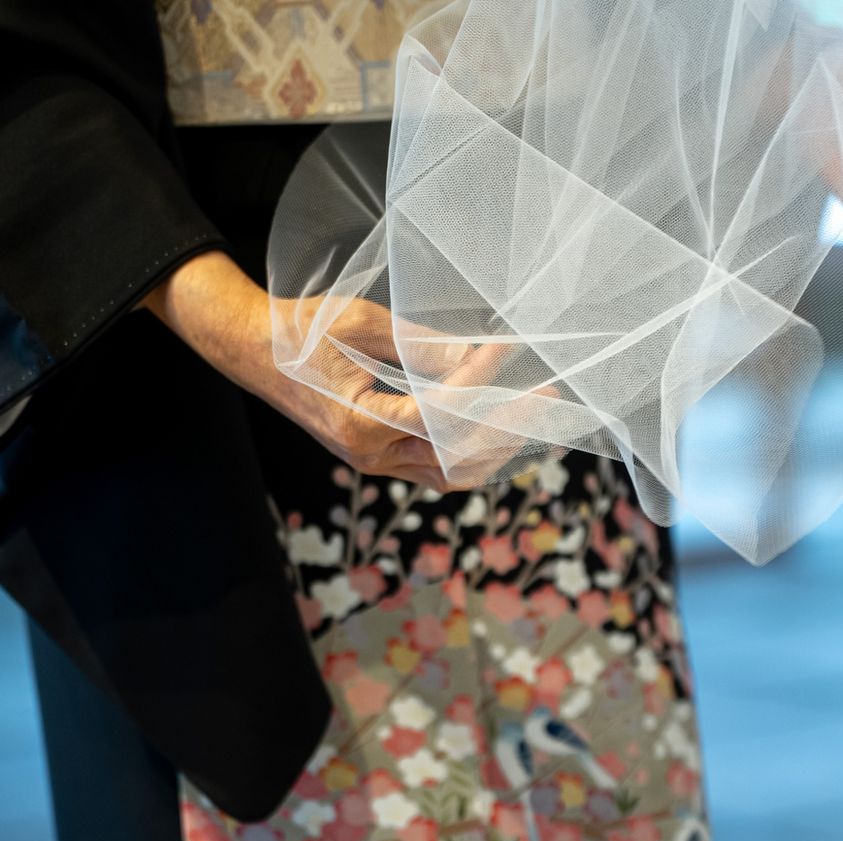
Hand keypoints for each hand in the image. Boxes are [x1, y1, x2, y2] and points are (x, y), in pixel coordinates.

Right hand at [142, 251, 509, 488]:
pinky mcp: (379, 457)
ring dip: (495, 450)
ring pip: (451, 474)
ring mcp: (376, 462)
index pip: (441, 413)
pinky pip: (437, 469)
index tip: (507, 349)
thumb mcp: (359, 322)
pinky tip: (497, 429)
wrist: (253, 352)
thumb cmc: (300, 330)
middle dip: (508, 428)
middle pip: (458, 457)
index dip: (480, 383)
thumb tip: (475, 355)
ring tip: (532, 417)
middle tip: (548, 396)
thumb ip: (418, 343)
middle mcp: (371, 454)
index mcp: (360, 422)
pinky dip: (471, 454)